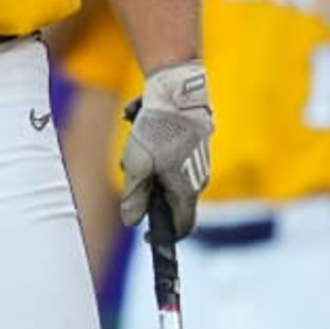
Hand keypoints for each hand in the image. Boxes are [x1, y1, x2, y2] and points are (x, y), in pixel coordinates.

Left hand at [115, 61, 212, 230]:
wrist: (177, 92)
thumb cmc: (158, 131)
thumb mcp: (137, 166)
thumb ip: (134, 197)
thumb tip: (132, 221)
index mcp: (188, 191)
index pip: (183, 226)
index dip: (164, 235)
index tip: (145, 235)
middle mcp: (199, 179)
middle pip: (170, 199)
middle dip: (146, 190)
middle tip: (130, 170)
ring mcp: (197, 161)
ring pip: (166, 176)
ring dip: (146, 167)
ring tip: (135, 143)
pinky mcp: (193, 145)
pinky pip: (169, 157)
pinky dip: (153, 150)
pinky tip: (142, 129)